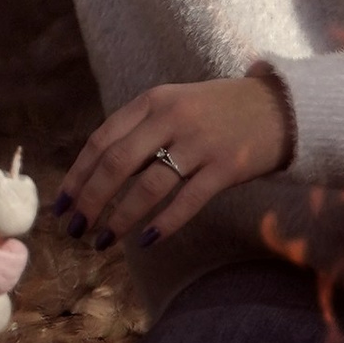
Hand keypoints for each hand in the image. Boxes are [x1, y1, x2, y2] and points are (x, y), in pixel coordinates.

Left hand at [55, 73, 292, 251]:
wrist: (282, 108)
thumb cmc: (221, 112)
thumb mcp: (176, 105)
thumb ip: (141, 130)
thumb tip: (96, 173)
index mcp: (153, 101)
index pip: (101, 140)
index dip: (77, 175)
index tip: (61, 204)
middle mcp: (172, 118)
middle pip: (116, 164)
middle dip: (90, 200)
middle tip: (75, 229)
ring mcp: (200, 143)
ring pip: (147, 187)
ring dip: (119, 218)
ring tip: (102, 241)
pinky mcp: (226, 167)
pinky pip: (186, 201)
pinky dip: (163, 224)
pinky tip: (146, 241)